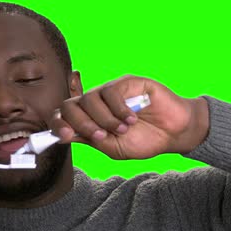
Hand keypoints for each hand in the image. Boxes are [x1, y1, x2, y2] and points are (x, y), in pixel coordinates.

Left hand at [49, 75, 208, 159]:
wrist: (173, 134)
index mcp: (89, 118)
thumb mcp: (113, 148)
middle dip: (81, 123)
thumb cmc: (144, 140)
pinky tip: (131, 119)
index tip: (64, 136)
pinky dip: (119, 110)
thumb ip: (91, 140)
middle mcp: (96, 103)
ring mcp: (111, 91)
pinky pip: (112, 92)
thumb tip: (65, 135)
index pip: (63, 115)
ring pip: (90, 98)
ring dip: (104, 119)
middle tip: (101, 136)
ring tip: (122, 129)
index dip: (58, 123)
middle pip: (70, 105)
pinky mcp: (127, 82)